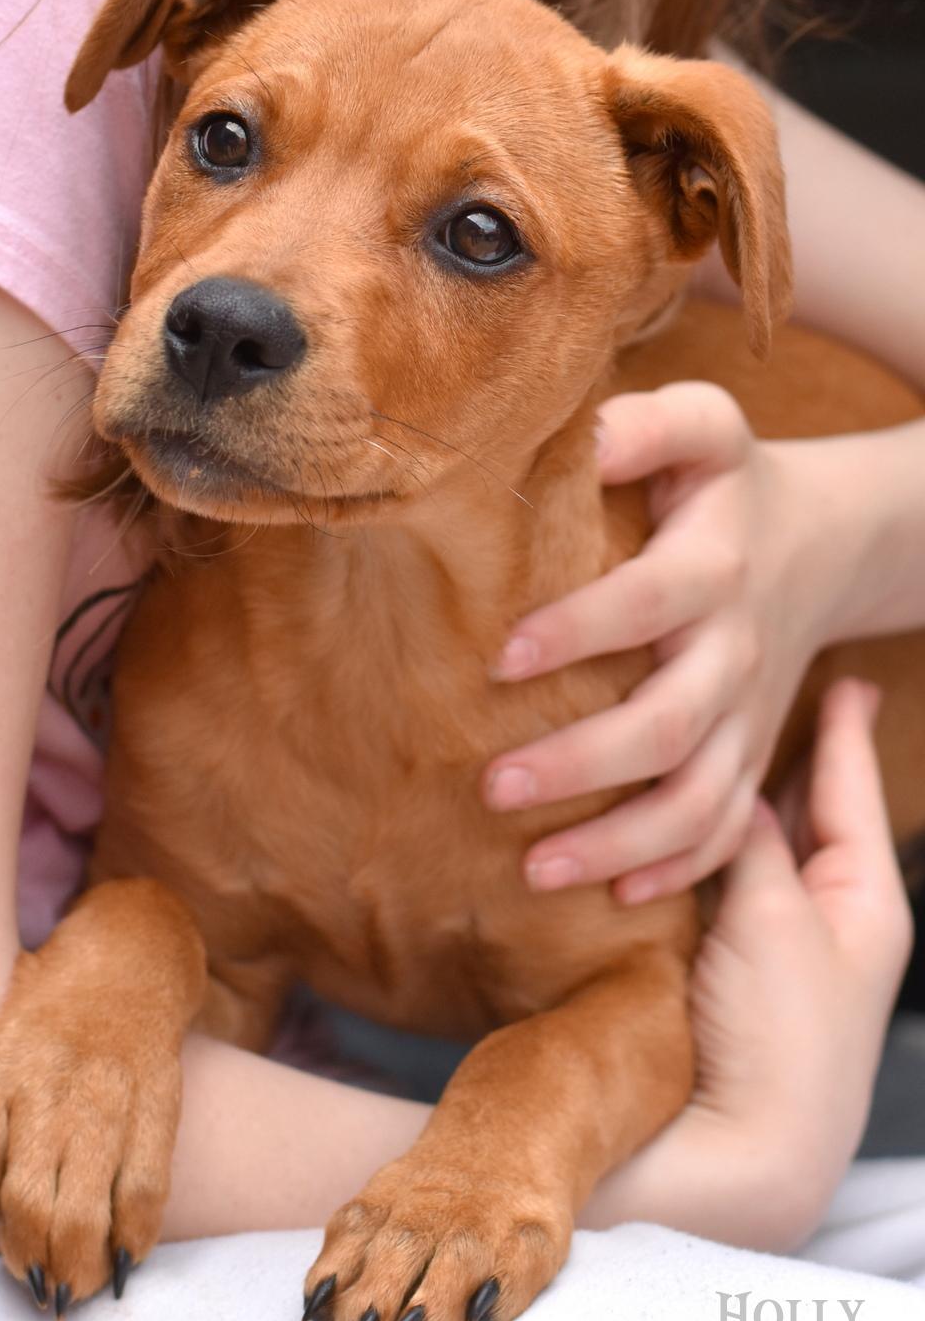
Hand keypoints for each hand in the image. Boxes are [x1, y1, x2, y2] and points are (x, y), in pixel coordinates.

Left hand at [484, 382, 846, 902]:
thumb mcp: (702, 427)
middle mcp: (735, 648)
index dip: (581, 631)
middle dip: (583, 763)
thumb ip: (646, 424)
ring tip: (537, 870)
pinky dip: (682, 868)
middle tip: (492, 786)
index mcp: (714, 564)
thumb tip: (575, 437)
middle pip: (670, 723)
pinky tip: (619, 896)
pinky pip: (729, 827)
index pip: (650, 601)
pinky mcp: (752, 752)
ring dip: (621, 842)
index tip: (500, 658)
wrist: (827, 540)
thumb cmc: (729, 484)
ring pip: (699, 797)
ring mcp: (749, 712)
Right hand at [582, 679, 912, 1248]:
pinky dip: (668, 843)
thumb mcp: (779, 917)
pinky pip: (686, 880)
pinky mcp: (695, 963)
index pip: (850, 792)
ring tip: (688, 734)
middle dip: (771, 755)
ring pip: (733, 842)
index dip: (844, 731)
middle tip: (757, 686)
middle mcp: (811, 916)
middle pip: (791, 811)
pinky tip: (642, 811)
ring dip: (707, 797)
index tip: (846, 676)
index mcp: (863, 901)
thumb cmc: (783, 1038)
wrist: (731, 1154)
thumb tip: (718, 778)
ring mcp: (753, 943)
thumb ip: (751, 839)